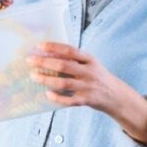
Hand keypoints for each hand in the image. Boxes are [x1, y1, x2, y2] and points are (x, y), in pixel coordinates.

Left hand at [27, 42, 146, 143]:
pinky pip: (69, 100)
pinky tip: (47, 94)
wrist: (116, 96)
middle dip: (45, 62)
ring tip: (34, 76)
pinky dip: (57, 97)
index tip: (39, 46)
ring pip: (64, 83)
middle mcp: (89, 72)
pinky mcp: (87, 100)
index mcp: (90, 60)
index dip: (54, 47)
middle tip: (30, 61)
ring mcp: (88, 87)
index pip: (70, 50)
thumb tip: (49, 54)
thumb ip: (75, 60)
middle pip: (64, 65)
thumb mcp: (91, 64)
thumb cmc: (97, 77)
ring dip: (47, 79)